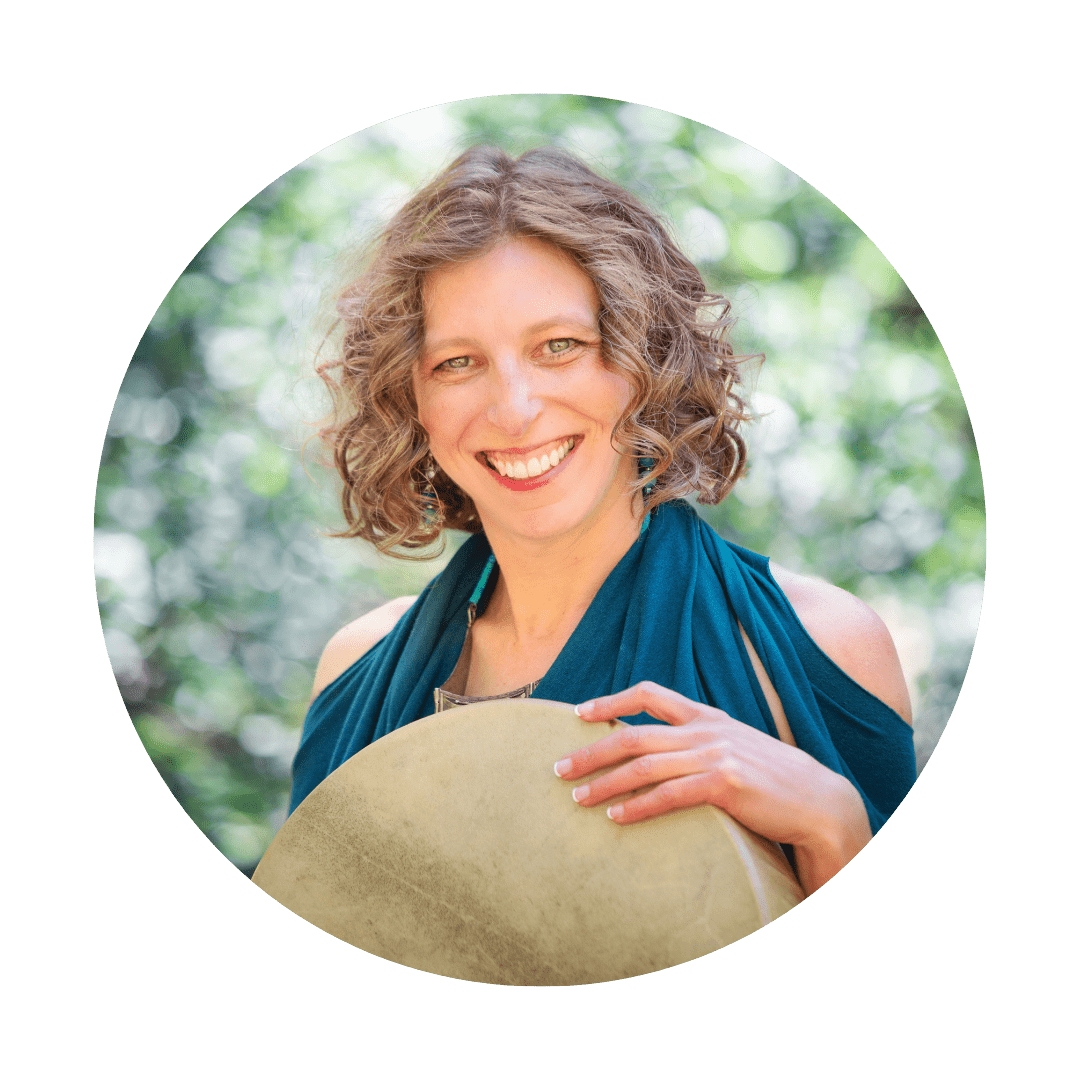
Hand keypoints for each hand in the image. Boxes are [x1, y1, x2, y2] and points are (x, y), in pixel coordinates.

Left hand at [554, 681, 871, 893]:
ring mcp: (716, 755)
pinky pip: (669, 796)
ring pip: (644, 766)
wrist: (821, 801)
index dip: (611, 699)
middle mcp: (707, 730)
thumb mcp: (735, 746)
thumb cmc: (774, 780)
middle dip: (591, 751)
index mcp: (708, 717)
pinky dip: (638, 807)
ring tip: (576, 797)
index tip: (578, 713)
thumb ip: (700, 741)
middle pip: (634, 735)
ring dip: (604, 783)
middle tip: (558, 767)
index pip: (651, 693)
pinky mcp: (725, 784)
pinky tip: (615, 819)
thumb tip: (660, 750)